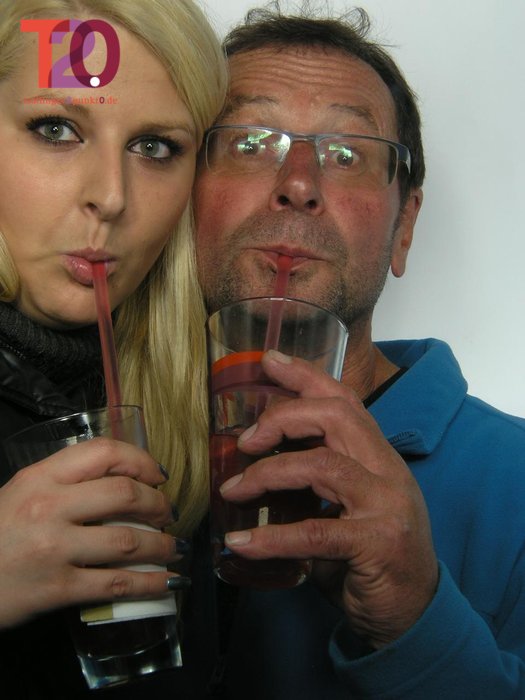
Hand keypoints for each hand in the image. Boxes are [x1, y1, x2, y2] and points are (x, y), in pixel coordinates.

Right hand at [0, 438, 180, 628]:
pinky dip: (151, 583)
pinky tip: (168, 583)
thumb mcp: (23, 491)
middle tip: (169, 513)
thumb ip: (66, 481)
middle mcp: (49, 507)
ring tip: (175, 548)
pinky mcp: (56, 589)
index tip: (159, 475)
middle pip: (125, 494)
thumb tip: (125, 480)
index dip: (141, 460)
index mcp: (41, 476)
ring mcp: (53, 548)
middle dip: (158, 504)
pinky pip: (116, 584)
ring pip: (128, 540)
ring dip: (163, 545)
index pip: (104, 452)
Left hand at [220, 350, 438, 648]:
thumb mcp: (347, 506)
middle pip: (336, 416)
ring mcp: (386, 504)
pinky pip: (314, 531)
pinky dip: (272, 535)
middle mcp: (387, 471)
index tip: (268, 360)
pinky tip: (242, 542)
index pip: (344, 401)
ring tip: (233, 489)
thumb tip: (258, 461)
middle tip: (246, 439)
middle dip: (283, 417)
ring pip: (322, 464)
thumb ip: (316, 479)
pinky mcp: (377, 543)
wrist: (412, 612)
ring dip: (268, 473)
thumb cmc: (371, 555)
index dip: (306, 376)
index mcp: (379, 456)